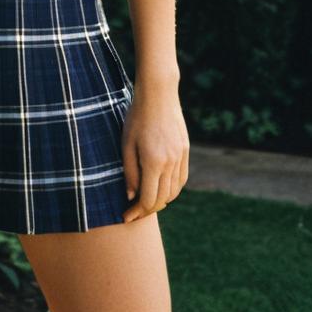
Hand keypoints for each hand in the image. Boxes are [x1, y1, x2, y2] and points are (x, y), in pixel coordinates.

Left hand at [120, 81, 188, 222]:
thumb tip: (132, 197)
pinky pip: (181, 179)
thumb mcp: (126, 144)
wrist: (159, 94)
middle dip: (147, 210)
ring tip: (146, 202)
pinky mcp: (185, 151)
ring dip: (161, 201)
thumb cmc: (137, 117)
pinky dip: (172, 189)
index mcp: (154, 162)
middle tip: (133, 213)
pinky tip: (162, 189)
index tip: (125, 217)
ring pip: (174, 191)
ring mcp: (181, 157)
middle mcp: (171, 163)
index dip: (137, 212)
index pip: (149, 199)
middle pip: (162, 199)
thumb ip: (130, 173)